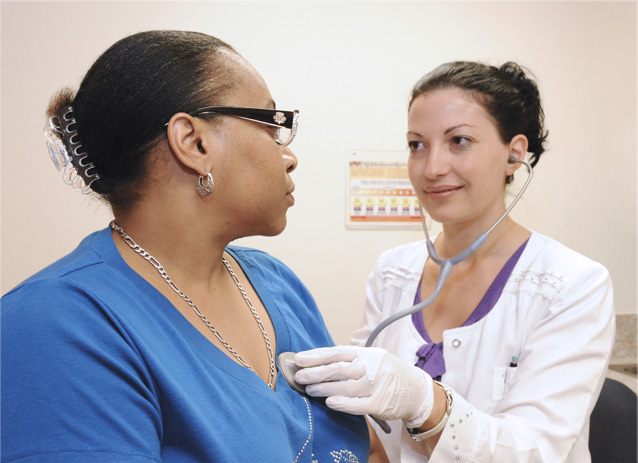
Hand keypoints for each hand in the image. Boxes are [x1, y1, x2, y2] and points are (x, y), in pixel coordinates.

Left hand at [294, 345, 433, 427]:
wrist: (416, 390)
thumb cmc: (387, 373)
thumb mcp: (372, 358)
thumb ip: (350, 359)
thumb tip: (318, 362)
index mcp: (367, 353)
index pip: (337, 352)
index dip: (316, 356)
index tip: (299, 359)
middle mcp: (371, 366)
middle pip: (338, 368)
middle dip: (316, 372)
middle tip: (299, 376)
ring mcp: (377, 385)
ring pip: (345, 387)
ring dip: (324, 388)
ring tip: (310, 390)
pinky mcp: (380, 403)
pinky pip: (358, 404)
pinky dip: (342, 403)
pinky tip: (329, 402)